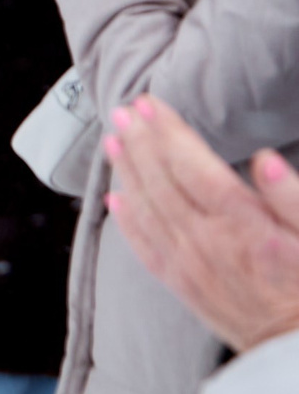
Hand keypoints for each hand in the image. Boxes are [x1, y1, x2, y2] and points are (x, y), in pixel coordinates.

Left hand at [104, 94, 298, 351]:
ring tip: (113, 142)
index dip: (169, 133)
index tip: (150, 105)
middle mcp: (207, 243)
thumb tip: (266, 160)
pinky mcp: (184, 288)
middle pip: (162, 182)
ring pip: (146, 210)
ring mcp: (190, 267)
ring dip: (127, 173)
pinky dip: (127, 222)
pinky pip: (145, 249)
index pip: (193, 167)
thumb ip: (292, 199)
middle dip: (140, 143)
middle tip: (123, 112)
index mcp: (243, 226)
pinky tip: (114, 201)